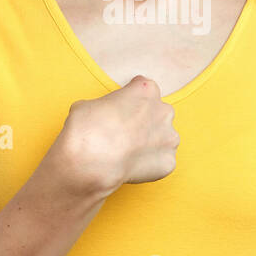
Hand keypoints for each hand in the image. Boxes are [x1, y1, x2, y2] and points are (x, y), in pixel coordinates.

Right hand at [55, 75, 178, 194]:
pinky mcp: (169, 162)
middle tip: (124, 133)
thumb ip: (107, 105)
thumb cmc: (86, 128)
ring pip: (163, 138)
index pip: (144, 88)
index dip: (131, 100)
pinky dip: (150, 164)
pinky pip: (161, 161)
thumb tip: (105, 114)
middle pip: (157, 113)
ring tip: (128, 152)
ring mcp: (169, 138)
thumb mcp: (89, 103)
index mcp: (146, 90)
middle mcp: (163, 111)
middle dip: (144, 121)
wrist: (89, 161)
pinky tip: (132, 166)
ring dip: (151, 143)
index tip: (121, 110)